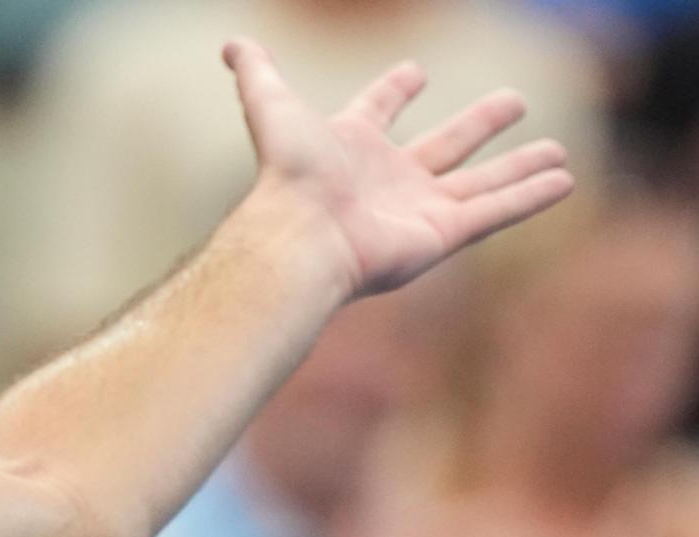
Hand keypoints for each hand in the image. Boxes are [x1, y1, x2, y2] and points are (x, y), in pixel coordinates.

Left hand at [224, 38, 573, 298]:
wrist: (300, 233)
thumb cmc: (288, 172)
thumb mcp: (271, 107)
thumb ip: (256, 72)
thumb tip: (231, 44)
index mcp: (350, 146)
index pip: (375, 110)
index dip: (392, 91)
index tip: (416, 72)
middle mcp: (386, 179)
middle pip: (443, 146)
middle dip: (478, 125)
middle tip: (514, 101)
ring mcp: (416, 209)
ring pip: (480, 183)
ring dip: (519, 167)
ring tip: (558, 151)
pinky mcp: (441, 235)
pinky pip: (496, 212)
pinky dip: (530, 197)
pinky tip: (565, 181)